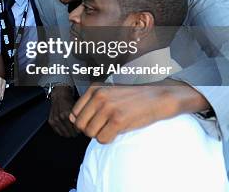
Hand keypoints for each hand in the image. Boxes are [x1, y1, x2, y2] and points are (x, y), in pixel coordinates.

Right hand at [48, 86, 79, 137]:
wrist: (59, 96)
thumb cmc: (69, 101)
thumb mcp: (78, 107)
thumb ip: (81, 117)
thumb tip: (85, 127)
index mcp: (68, 113)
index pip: (77, 129)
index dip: (81, 129)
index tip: (82, 128)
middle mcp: (61, 116)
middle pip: (72, 133)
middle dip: (76, 132)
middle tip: (78, 129)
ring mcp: (55, 119)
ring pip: (65, 134)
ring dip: (70, 132)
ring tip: (72, 129)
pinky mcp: (51, 121)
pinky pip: (58, 132)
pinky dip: (63, 132)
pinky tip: (66, 128)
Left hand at [69, 83, 200, 143]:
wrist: (157, 98)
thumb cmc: (132, 98)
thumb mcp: (108, 93)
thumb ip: (90, 103)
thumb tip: (71, 118)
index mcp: (94, 89)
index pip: (74, 113)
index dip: (84, 122)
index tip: (97, 122)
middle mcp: (98, 96)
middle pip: (80, 125)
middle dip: (91, 130)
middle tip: (105, 127)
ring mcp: (108, 107)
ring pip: (90, 133)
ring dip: (100, 135)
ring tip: (112, 128)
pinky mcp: (118, 119)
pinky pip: (102, 139)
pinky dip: (108, 139)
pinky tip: (117, 131)